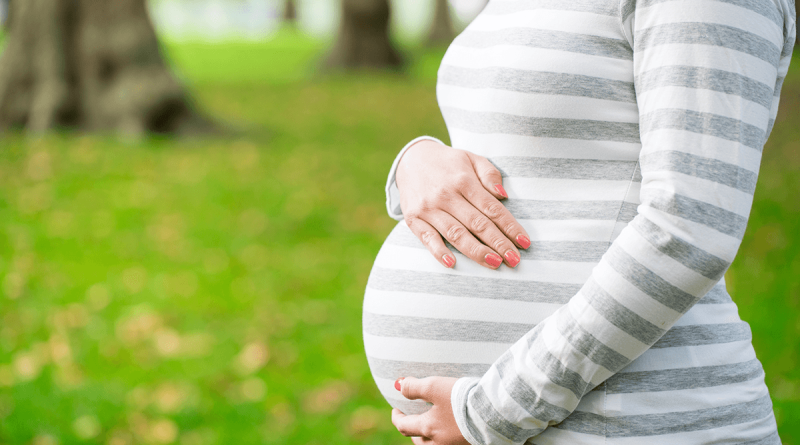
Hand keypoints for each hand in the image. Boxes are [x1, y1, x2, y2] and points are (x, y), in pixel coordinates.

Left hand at [391, 376, 469, 444]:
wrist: (494, 411)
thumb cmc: (463, 399)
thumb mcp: (435, 386)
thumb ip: (414, 387)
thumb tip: (398, 386)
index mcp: (429, 428)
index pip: (404, 426)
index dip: (397, 417)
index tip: (396, 410)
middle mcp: (440, 442)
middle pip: (418, 442)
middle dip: (412, 431)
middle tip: (411, 421)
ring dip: (427, 438)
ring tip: (429, 428)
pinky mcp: (468, 444)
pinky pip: (450, 444)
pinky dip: (444, 438)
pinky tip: (450, 428)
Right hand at [396, 140, 530, 269]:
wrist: (410, 160)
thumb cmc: (448, 163)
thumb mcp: (471, 158)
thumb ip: (489, 174)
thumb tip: (503, 194)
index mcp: (463, 180)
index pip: (492, 208)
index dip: (510, 227)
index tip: (524, 242)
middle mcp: (446, 195)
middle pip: (477, 224)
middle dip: (498, 243)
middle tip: (514, 260)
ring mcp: (428, 208)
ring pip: (455, 233)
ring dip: (476, 251)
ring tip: (494, 263)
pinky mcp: (413, 218)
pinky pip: (427, 238)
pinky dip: (438, 251)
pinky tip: (452, 263)